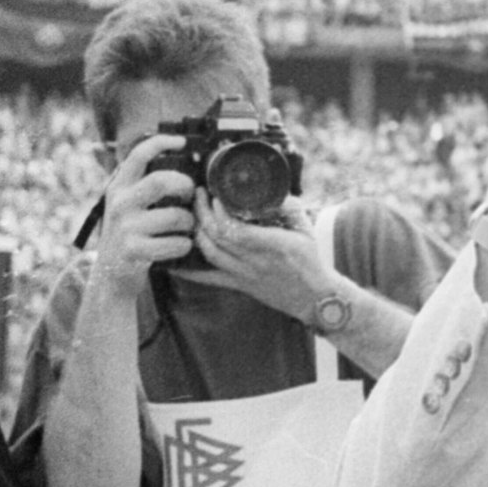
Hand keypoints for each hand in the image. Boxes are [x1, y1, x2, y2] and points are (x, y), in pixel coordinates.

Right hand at [88, 134, 197, 294]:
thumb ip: (142, 182)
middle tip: (190, 194)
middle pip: (160, 181)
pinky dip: (185, 244)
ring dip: (189, 220)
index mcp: (119, 186)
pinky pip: (176, 243)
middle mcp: (120, 203)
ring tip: (187, 224)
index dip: (161, 143)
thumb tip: (175, 154)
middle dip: (184, 185)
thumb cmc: (129, 232)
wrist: (111, 272)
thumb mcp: (126, 203)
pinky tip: (181, 244)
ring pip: (175, 216)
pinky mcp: (135, 251)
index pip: (137, 155)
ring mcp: (126, 228)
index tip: (181, 141)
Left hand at [171, 193, 337, 317]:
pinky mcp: (238, 285)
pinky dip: (188, 270)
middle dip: (203, 213)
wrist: (314, 297)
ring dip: (196, 232)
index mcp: (273, 245)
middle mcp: (255, 261)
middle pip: (217, 238)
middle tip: (198, 195)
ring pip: (210, 254)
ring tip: (193, 213)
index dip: (220, 212)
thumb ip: (290, 207)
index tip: (215, 195)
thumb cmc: (311, 260)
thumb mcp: (306, 228)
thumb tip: (272, 189)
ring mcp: (244, 275)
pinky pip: (208, 278)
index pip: (237, 229)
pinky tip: (172, 261)